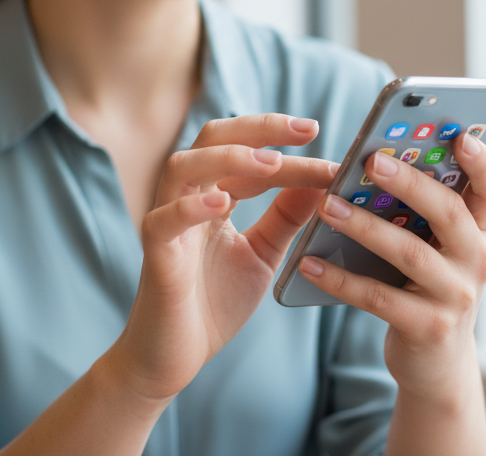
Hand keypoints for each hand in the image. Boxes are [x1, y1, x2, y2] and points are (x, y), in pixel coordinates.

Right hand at [106, 113, 337, 402]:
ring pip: (183, 166)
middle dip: (260, 129)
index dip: (287, 148)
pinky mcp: (155, 254)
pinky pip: (164, 220)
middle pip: (213, 138)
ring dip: (228, 158)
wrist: (173, 357)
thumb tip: (322, 180)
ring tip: (270, 162)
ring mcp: (167, 221)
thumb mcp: (262, 253)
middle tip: (306, 129)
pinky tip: (221, 204)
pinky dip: (189, 207)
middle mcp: (187, 197)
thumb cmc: (213, 302)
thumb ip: (286, 217)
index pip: (250, 154)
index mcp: (213, 194)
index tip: (329, 148)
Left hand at [298, 131, 485, 400]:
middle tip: (372, 161)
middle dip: (411, 184)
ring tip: (327, 205)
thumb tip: (379, 156)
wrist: (437, 364)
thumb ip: (425, 210)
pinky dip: (341, 279)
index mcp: (481, 232)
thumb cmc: (428, 287)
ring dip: (365, 227)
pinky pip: (378, 297)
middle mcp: (478, 260)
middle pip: (449, 213)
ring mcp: (456, 296)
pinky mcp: (427, 327)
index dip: (482, 161)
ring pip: (411, 253)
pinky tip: (310, 262)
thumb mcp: (439, 248)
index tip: (460, 136)